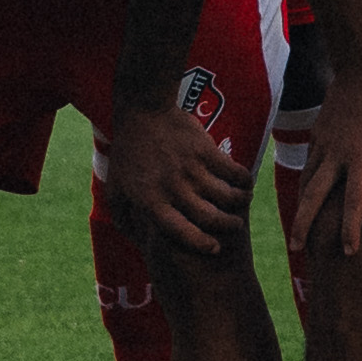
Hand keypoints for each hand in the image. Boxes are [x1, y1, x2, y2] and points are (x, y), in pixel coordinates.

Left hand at [96, 92, 255, 258]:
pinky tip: (245, 182)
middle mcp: (173, 189)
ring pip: (227, 197)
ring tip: (243, 201)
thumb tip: (140, 245)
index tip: (216, 248)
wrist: (142, 112)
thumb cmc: (128, 155)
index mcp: (151, 202)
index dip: (202, 244)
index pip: (182, 232)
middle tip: (234, 226)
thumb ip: (125, 220)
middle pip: (210, 218)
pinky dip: (245, 181)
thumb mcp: (116, 191)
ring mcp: (191, 169)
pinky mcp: (206, 151)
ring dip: (241, 202)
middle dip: (228, 226)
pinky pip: (234, 172)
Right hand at [292, 55, 361, 260]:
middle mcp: (337, 155)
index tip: (348, 252)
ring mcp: (323, 145)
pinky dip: (304, 186)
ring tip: (295, 233)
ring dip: (300, 208)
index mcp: (361, 157)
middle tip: (295, 248)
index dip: (351, 227)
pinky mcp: (317, 136)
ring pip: (306, 182)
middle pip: (314, 196)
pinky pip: (308, 166)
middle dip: (303, 223)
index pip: (354, 201)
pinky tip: (304, 199)